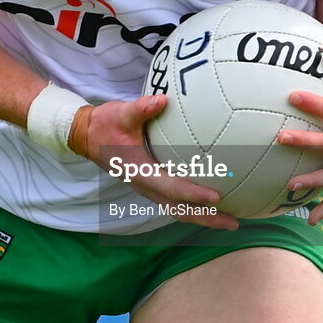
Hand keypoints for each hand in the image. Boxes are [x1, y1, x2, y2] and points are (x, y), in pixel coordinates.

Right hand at [71, 94, 239, 230]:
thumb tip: (162, 100)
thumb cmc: (105, 124)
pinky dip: (194, 207)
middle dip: (207, 218)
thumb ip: (140, 108)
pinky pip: (175, 202)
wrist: (88, 136)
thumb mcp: (120, 113)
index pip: (171, 188)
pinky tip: (212, 202)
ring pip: (178, 210)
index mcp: (140, 172)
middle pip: (180, 210)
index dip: (194, 194)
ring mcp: (148, 188)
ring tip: (230, 220)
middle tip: (234, 223)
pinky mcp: (151, 185)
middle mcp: (145, 186)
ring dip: (204, 217)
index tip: (217, 196)